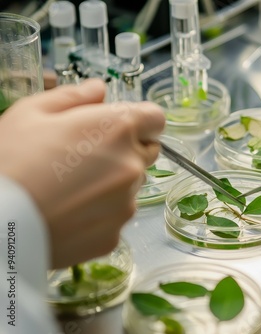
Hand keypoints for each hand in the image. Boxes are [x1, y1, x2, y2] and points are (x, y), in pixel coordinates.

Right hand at [0, 79, 164, 267]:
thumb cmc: (10, 164)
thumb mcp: (32, 113)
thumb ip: (74, 96)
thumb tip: (99, 89)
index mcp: (117, 128)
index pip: (155, 118)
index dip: (140, 120)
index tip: (121, 126)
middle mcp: (131, 166)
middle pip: (146, 152)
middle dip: (126, 149)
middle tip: (87, 156)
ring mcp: (126, 203)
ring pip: (131, 186)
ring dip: (113, 183)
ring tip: (71, 187)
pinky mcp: (115, 234)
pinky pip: (116, 216)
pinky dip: (101, 213)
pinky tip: (70, 210)